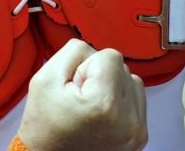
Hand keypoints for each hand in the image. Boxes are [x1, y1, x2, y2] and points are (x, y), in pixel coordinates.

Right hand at [18, 39, 146, 150]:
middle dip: (101, 76)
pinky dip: (120, 102)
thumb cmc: (45, 128)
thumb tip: (93, 48)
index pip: (110, 55)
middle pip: (123, 68)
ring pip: (133, 82)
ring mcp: (136, 131)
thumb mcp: (45, 78)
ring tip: (91, 106)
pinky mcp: (139, 137)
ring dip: (113, 88)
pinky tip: (101, 114)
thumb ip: (73, 50)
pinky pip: (136, 101)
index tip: (76, 87)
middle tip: (80, 98)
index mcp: (104, 103)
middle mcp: (127, 120)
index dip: (87, 66)